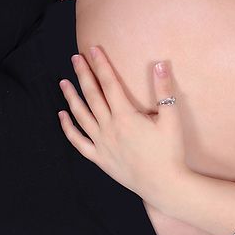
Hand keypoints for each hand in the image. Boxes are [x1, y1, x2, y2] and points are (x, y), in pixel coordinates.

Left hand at [58, 46, 189, 209]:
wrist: (164, 184)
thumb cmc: (170, 151)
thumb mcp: (171, 117)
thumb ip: (164, 89)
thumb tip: (160, 64)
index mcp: (125, 116)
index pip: (109, 83)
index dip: (101, 65)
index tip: (93, 49)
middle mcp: (109, 128)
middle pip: (92, 95)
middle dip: (83, 75)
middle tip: (75, 58)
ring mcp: (102, 144)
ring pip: (81, 116)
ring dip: (71, 97)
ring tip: (63, 82)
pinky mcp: (100, 159)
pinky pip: (78, 142)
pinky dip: (68, 128)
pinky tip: (62, 116)